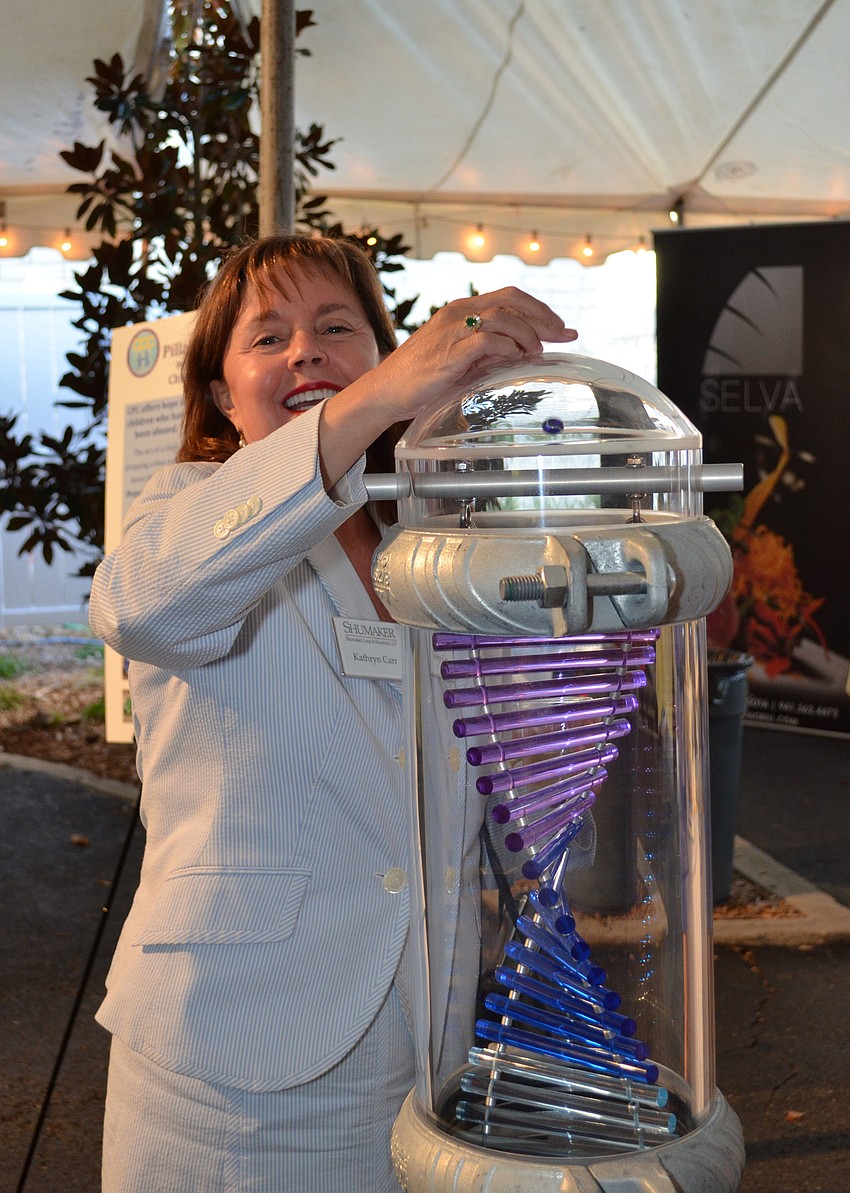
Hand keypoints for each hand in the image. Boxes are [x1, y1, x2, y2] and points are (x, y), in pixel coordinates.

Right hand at [318, 287, 576, 486]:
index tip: (562, 327)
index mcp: (461, 310)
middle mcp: (458, 313)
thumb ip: (487, 353)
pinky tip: (516, 360)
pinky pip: (488, 341)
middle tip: (564, 334)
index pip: (509, 297)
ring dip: (528, 334)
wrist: (385, 390)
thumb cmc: (421, 378)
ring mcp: (453, 331)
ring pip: (504, 318)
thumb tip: (520, 355)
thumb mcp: (461, 359)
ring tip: (537, 353)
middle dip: (544, 317)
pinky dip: (508, 349)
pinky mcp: (450, 353)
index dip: (539, 309)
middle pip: (512, 301)